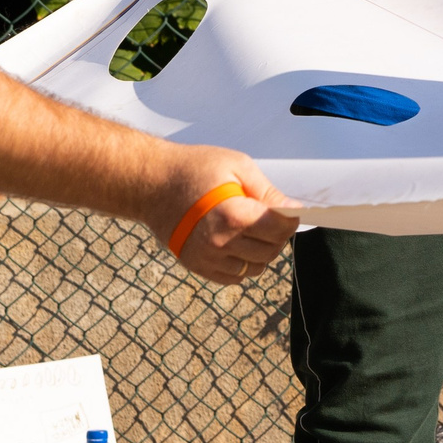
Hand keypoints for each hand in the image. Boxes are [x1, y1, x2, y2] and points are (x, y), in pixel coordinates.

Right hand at [153, 146, 299, 285]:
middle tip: (270, 218)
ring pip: (254, 268)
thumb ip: (266, 191)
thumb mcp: (236, 165)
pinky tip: (236, 243)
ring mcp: (207, 259)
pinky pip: (234, 277)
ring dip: (261, 251)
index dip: (290, 219)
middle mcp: (220, 244)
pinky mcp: (197, 267)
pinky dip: (242, 264)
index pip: (280, 230)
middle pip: (270, 251)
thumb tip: (291, 209)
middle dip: (278, 235)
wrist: (151, 184)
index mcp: (233, 216)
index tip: (289, 211)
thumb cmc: (194, 169)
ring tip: (252, 230)